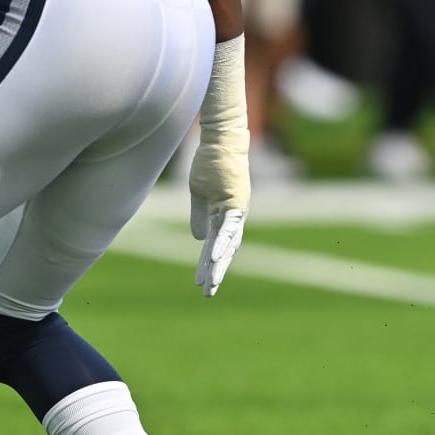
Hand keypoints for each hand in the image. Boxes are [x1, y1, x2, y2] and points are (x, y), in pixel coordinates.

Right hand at [190, 35, 249, 297]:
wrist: (221, 141)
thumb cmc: (211, 163)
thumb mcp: (199, 194)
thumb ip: (199, 216)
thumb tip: (198, 239)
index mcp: (227, 216)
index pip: (218, 246)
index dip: (211, 264)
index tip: (203, 281)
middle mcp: (235, 217)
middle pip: (225, 251)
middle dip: (216, 272)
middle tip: (208, 294)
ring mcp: (237, 211)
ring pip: (227, 244)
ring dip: (218, 264)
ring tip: (211, 282)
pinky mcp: (235, 202)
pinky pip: (227, 227)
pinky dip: (221, 242)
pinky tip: (215, 257)